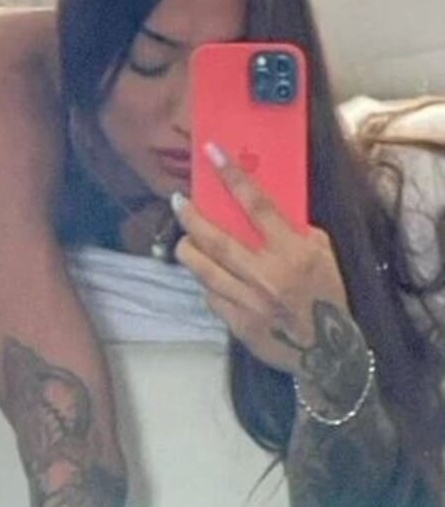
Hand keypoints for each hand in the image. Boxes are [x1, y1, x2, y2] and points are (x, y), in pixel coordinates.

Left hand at [172, 141, 360, 380]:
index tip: (212, 153)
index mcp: (293, 252)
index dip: (232, 175)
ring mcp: (249, 301)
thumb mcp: (322, 255)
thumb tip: (261, 208)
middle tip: (178, 201)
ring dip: (188, 249)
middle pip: (215, 238)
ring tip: (185, 239)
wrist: (328, 352)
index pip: (257, 204)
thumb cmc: (326, 296)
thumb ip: (295, 230)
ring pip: (202, 268)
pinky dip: (207, 282)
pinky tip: (210, 276)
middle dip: (191, 216)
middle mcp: (267, 275)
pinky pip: (211, 295)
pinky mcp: (238, 324)